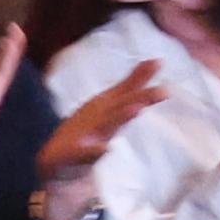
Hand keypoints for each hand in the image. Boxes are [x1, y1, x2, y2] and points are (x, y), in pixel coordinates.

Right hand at [36, 67, 164, 219]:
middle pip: (122, 105)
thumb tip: (155, 60)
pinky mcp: (72, 153)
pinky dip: (93, 150)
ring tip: (136, 109)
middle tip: (165, 91)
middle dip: (141, 97)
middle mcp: (98, 116)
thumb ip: (131, 83)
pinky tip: (105, 149)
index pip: (129, 90)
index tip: (158, 61)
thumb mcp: (112, 104)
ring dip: (120, 117)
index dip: (143, 77)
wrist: (54, 158)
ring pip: (105, 125)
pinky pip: (84, 153)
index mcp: (107, 106)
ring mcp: (85, 134)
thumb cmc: (88, 128)